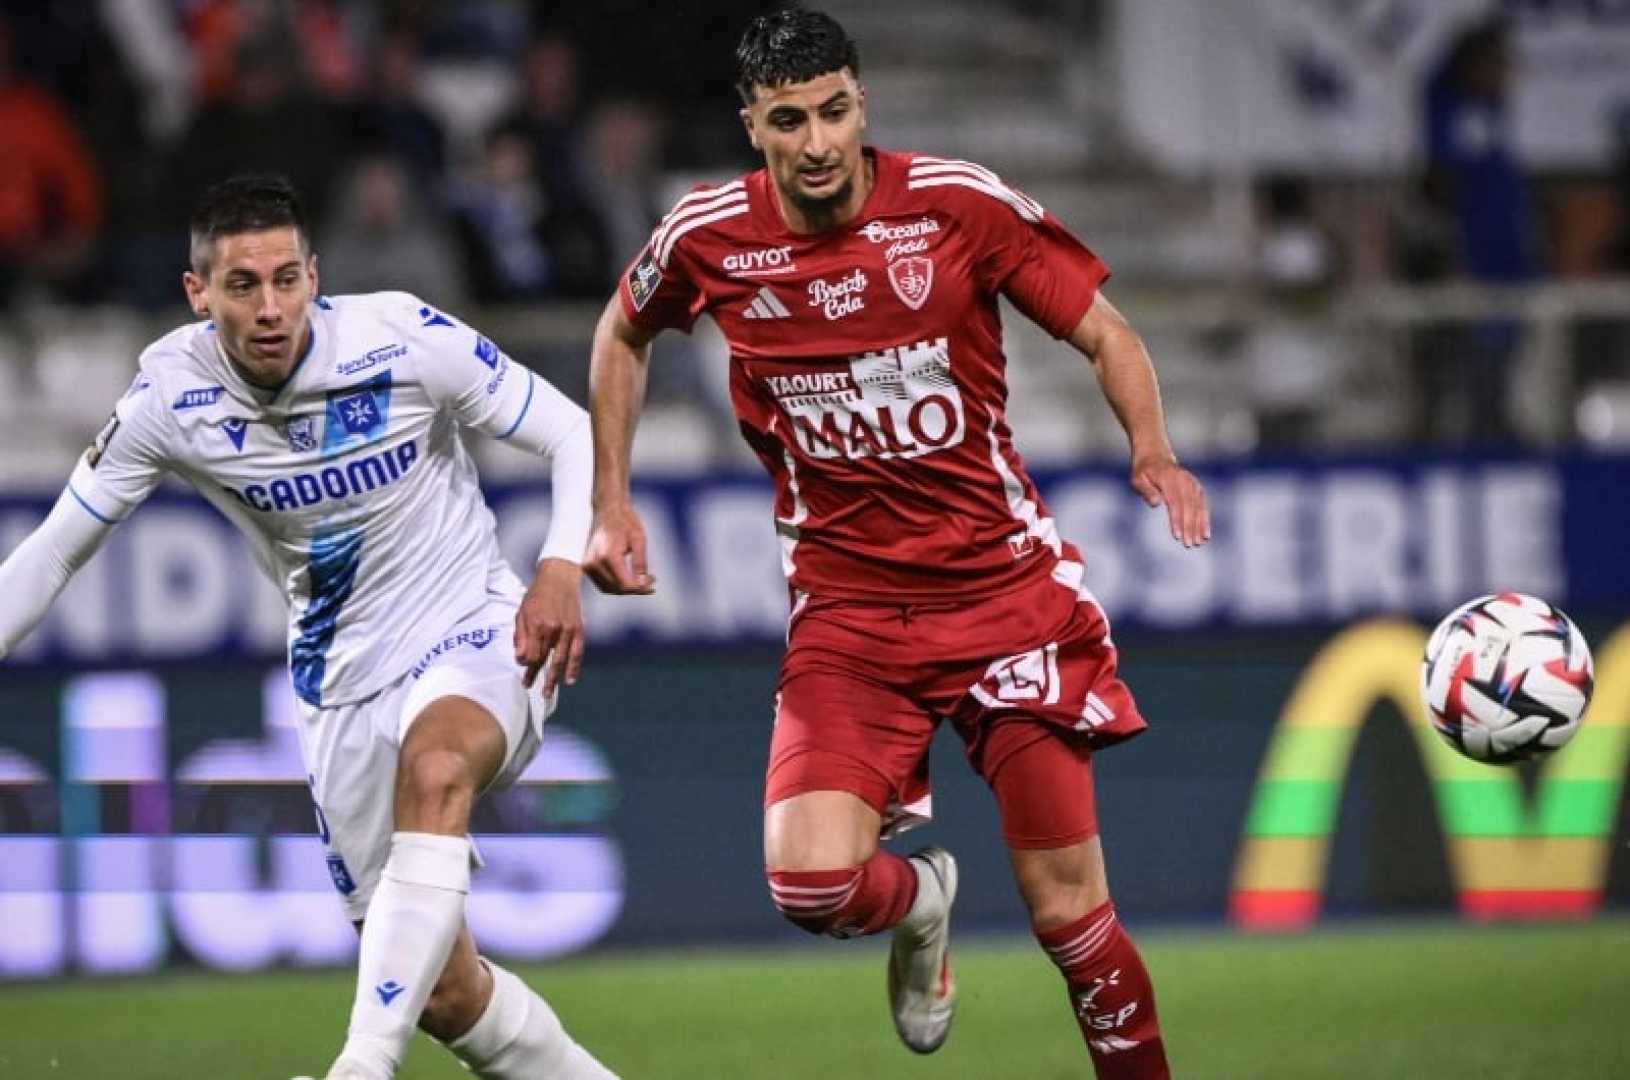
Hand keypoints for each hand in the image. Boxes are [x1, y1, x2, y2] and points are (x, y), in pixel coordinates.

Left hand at [515, 558, 584, 693]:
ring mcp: (567, 630)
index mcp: (536, 625)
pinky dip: (574, 668)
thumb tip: (520, 659)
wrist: (559, 578)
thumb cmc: (537, 595)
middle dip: (536, 676)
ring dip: (554, 679)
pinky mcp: (578, 630)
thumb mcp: (522, 613)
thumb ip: (520, 636)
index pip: (531, 655)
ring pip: (559, 660)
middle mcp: (553, 630)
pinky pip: (577, 653)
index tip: (524, 672)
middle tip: (531, 688)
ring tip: (548, 693)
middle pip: (543, 660)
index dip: (526, 666)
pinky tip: (570, 680)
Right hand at [583, 500, 656, 594]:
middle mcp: (594, 563)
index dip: (640, 587)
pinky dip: (616, 585)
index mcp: (608, 556)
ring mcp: (588, 565)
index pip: (625, 584)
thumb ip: (640, 562)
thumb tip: (643, 583)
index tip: (652, 583)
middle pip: (617, 588)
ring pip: (609, 589)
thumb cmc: (624, 521)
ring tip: (642, 581)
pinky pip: (602, 583)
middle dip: (635, 589)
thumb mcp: (639, 539)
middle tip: (651, 582)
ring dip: (626, 589)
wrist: (607, 510)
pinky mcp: (587, 566)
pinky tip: (629, 579)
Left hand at [1129, 454, 1209, 547]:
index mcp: (1169, 478)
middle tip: (1189, 544)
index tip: (1177, 536)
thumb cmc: (1143, 472)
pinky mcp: (1197, 488)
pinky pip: (1203, 505)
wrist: (1155, 456)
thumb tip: (1156, 504)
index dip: (1177, 520)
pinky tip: (1205, 534)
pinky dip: (1204, 519)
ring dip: (1199, 526)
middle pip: (1188, 507)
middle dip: (1190, 527)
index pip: (1175, 503)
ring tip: (1198, 542)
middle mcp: (1184, 480)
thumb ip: (1146, 491)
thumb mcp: (1137, 479)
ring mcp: (1192, 483)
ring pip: (1198, 507)